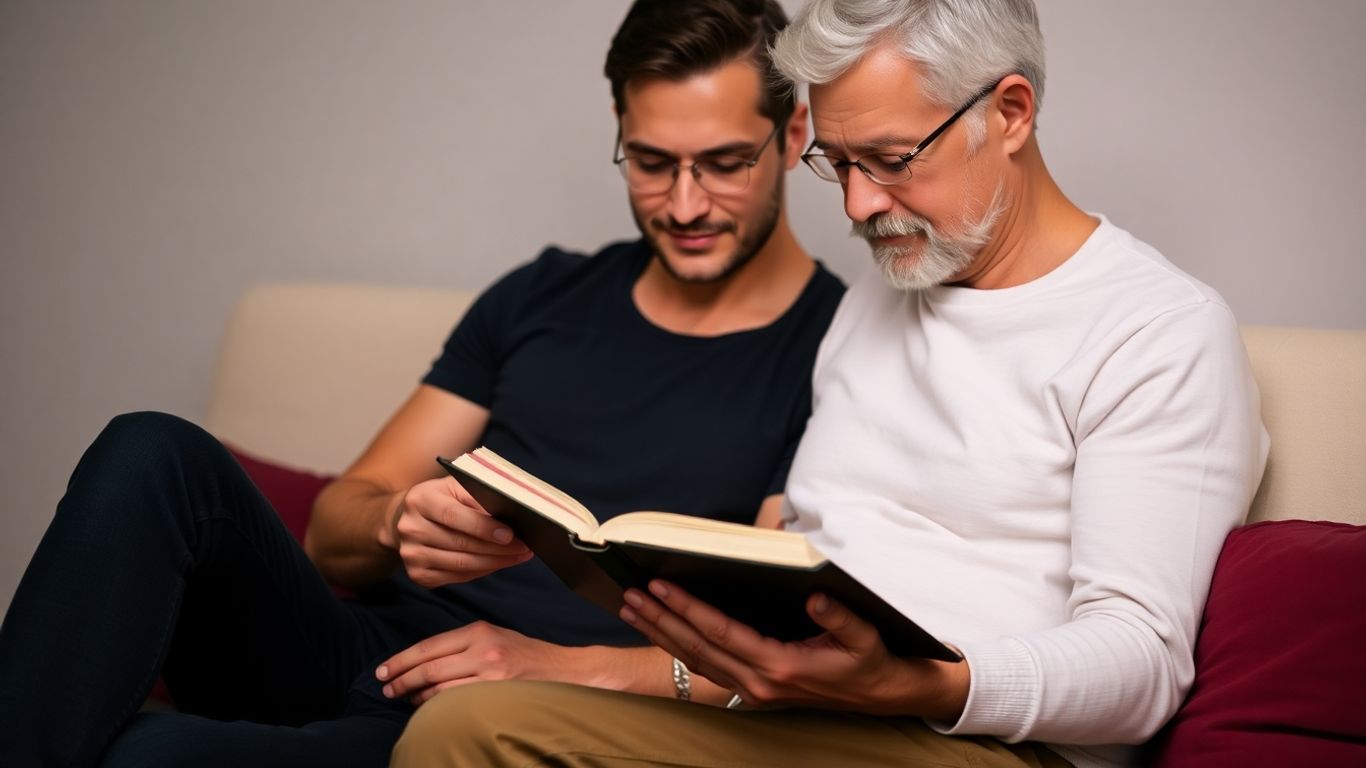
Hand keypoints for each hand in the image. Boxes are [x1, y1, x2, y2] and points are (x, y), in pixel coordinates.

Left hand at [376, 621, 577, 705]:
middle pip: (429, 667)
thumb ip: (464, 644)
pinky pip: (457, 702)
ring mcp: (491, 674)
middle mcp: (484, 650)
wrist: (564, 671)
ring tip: (404, 698)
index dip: (402, 660)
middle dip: (402, 679)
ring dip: (416, 696)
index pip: (430, 646)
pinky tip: (427, 707)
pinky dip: (436, 706)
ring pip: (439, 688)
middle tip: (385, 688)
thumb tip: (424, 659)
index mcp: (480, 631)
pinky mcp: (498, 694)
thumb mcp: (495, 636)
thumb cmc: (526, 655)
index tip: (384, 670)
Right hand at [387, 476, 531, 586]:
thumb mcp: (456, 486)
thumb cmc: (441, 498)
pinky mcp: (417, 574)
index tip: (510, 534)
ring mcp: (411, 554)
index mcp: (420, 499)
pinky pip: (457, 577)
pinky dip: (482, 571)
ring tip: (518, 556)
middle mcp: (410, 528)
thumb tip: (513, 514)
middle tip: (524, 547)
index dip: (484, 527)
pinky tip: (498, 563)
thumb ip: (479, 496)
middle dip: (497, 548)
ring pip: (462, 564)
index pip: (454, 516)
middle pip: (461, 544)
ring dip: (495, 562)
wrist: (406, 518)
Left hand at [619, 581, 968, 719]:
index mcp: (780, 666)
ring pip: (694, 660)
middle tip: (630, 593)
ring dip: (661, 633)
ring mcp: (752, 690)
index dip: (687, 608)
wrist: (881, 695)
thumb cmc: (871, 660)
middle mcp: (758, 683)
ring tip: (632, 608)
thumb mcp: (865, 634)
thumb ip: (840, 615)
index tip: (659, 586)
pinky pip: (705, 667)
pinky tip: (660, 629)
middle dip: (660, 619)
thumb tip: (816, 594)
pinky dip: (678, 647)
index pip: (720, 632)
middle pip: (697, 647)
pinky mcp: (752, 689)